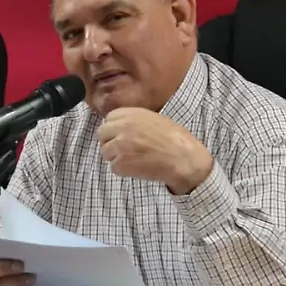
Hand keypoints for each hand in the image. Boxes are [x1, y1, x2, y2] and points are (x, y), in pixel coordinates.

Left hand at [95, 107, 213, 193]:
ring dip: (116, 158)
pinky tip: (138, 168)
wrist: (184, 158)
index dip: (114, 130)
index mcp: (130, 114)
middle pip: (101, 135)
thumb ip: (134, 120)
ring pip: (105, 152)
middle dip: (110, 142)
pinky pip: (114, 168)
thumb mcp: (154, 119)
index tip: (122, 136)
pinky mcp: (120, 163)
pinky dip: (124, 170)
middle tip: (125, 150)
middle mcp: (122, 127)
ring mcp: (119, 145)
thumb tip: (120, 126)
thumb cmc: (175, 140)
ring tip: (136, 160)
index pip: (108, 119)